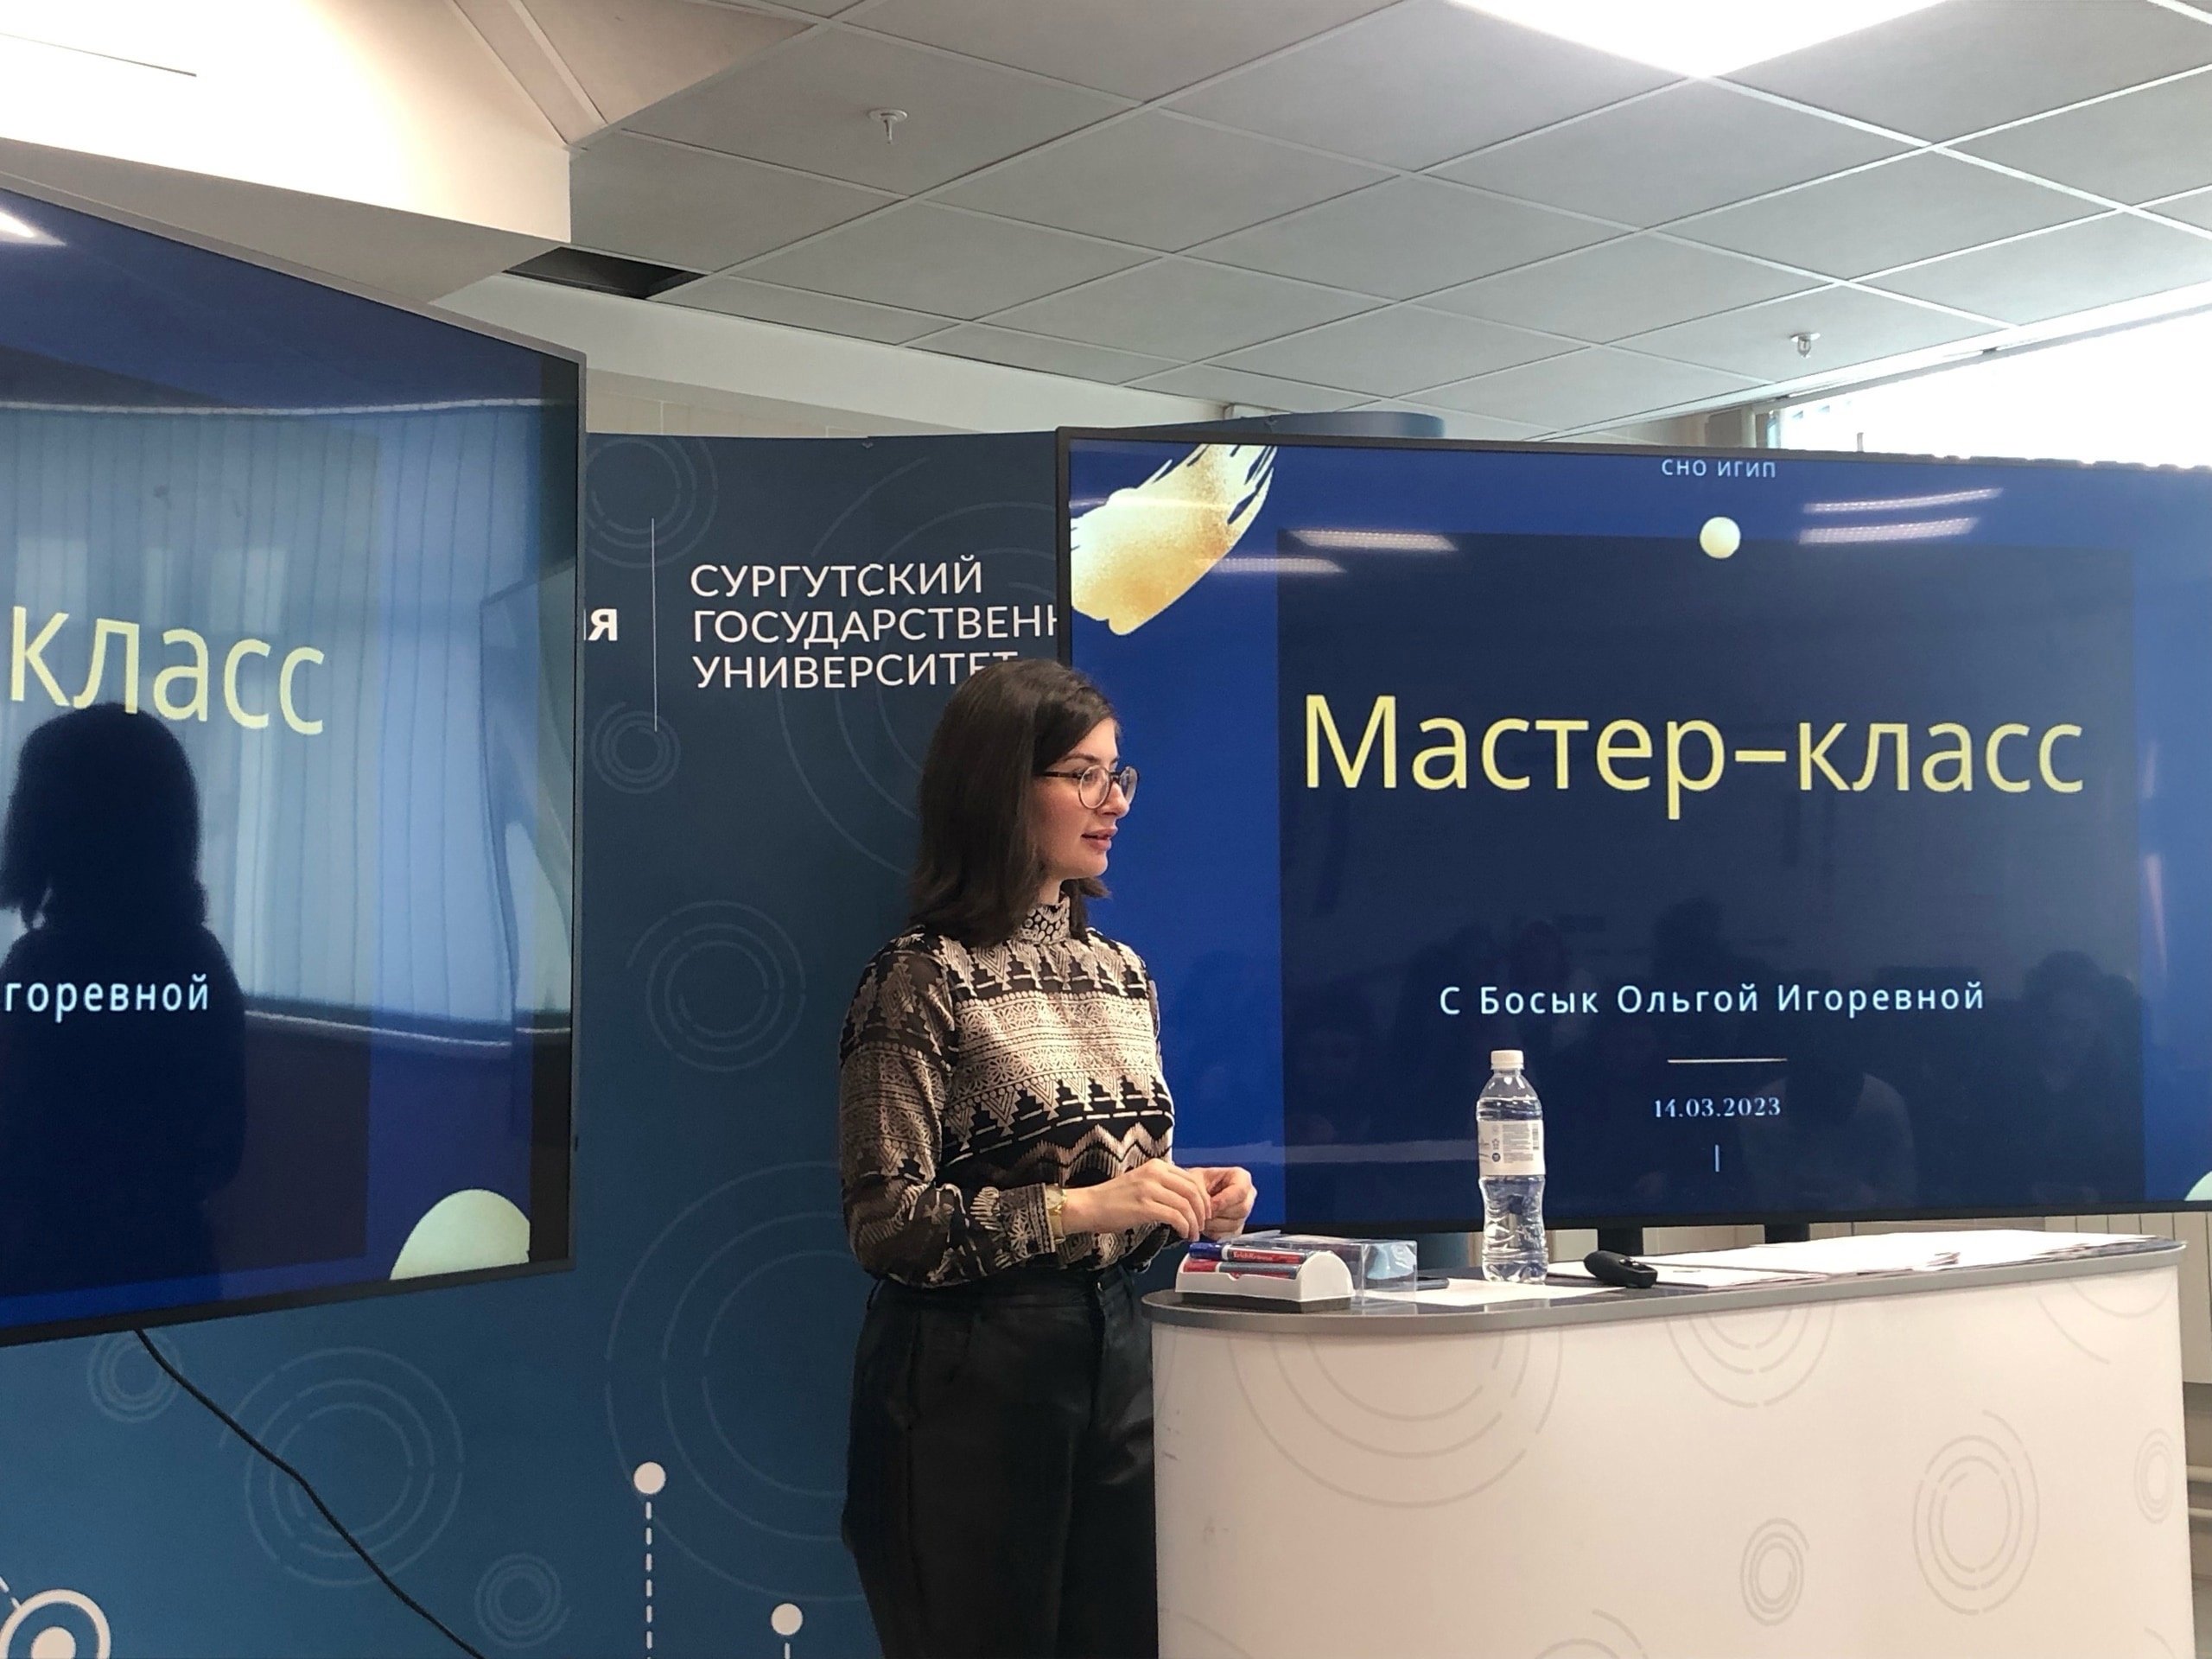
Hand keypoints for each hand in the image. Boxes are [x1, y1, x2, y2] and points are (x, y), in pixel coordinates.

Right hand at [1061, 1159, 1212, 1239]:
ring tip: (1192, 1234)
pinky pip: (1175, 1216)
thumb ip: (1163, 1186)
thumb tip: (1186, 1200)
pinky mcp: (1145, 1206)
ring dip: (1194, 1223)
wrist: (1089, 1205)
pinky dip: (1184, 1227)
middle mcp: (1155, 1174)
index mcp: (1156, 1166)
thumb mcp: (1142, 1183)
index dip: (1203, 1198)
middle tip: (1202, 1224)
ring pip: (1186, 1205)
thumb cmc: (1113, 1199)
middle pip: (1193, 1191)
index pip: (1192, 1179)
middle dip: (1202, 1211)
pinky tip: (1182, 1234)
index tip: (1204, 1211)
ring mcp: (1149, 1189)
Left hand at [1195, 1165, 1256, 1238]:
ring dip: (1214, 1224)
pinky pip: (1229, 1235)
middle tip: (1203, 1213)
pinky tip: (1205, 1225)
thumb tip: (1210, 1208)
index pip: (1240, 1190)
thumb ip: (1203, 1192)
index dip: (1225, 1200)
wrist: (1192, 1194)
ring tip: (1201, 1218)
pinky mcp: (1238, 1228)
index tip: (1210, 1204)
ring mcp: (1244, 1213)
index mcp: (1241, 1177)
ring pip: (1235, 1224)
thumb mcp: (1196, 1180)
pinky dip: (1214, 1232)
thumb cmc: (1195, 1183)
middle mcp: (1247, 1195)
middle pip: (1242, 1209)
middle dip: (1219, 1213)